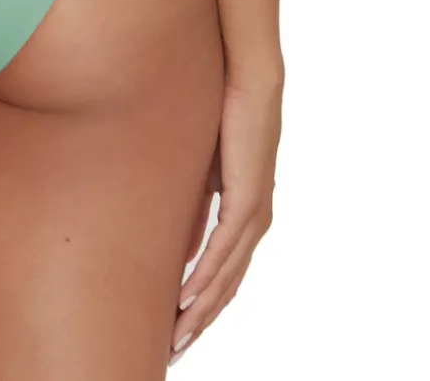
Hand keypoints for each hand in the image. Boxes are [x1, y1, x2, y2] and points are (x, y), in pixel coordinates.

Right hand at [169, 72, 280, 363]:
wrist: (246, 77)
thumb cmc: (224, 114)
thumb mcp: (201, 172)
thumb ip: (193, 211)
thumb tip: (179, 252)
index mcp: (247, 216)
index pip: (224, 275)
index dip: (201, 306)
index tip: (177, 330)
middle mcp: (256, 222)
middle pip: (226, 288)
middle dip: (199, 322)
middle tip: (173, 351)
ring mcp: (255, 214)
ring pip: (225, 278)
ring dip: (199, 312)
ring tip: (176, 339)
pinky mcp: (247, 200)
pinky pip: (222, 251)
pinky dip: (203, 279)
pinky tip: (184, 299)